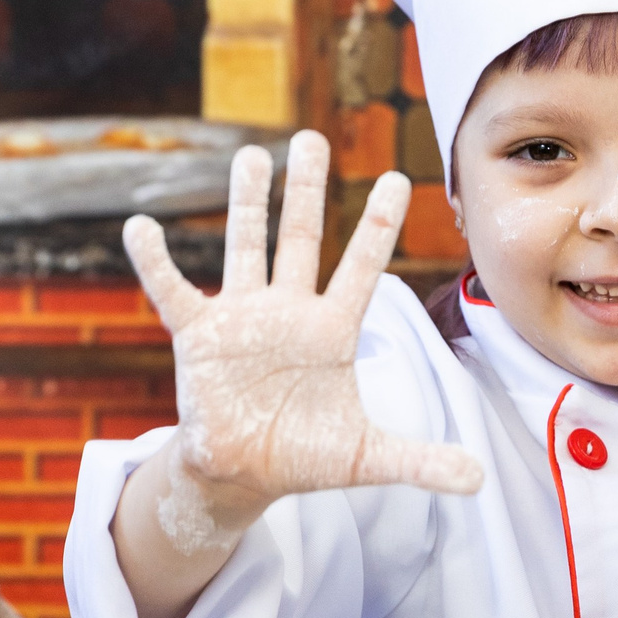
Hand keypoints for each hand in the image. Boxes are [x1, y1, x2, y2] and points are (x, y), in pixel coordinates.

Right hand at [123, 133, 484, 535]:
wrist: (245, 474)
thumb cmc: (306, 456)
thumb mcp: (367, 458)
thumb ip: (421, 460)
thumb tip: (478, 480)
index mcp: (332, 330)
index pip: (361, 267)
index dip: (377, 225)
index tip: (396, 177)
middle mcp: (288, 312)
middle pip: (299, 239)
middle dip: (305, 190)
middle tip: (311, 137)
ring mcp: (242, 319)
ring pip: (244, 249)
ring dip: (244, 204)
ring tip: (249, 156)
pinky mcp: (198, 337)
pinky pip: (172, 291)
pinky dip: (155, 262)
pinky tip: (139, 226)